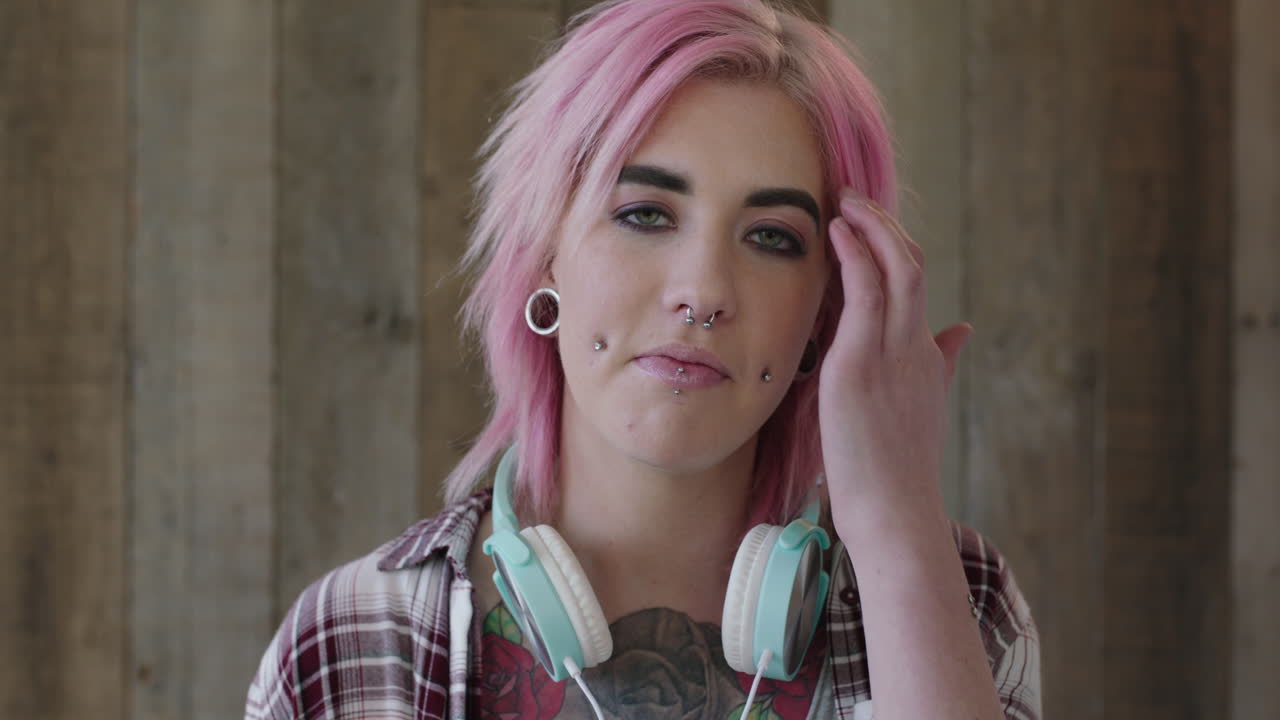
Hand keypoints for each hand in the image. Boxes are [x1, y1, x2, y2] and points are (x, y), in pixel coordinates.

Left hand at [818, 187, 971, 526]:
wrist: (894, 515)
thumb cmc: (895, 473)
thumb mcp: (920, 410)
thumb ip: (939, 366)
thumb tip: (962, 332)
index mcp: (925, 358)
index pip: (916, 286)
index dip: (893, 248)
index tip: (866, 224)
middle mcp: (914, 348)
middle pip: (911, 265)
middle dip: (884, 225)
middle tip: (853, 197)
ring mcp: (891, 353)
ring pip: (897, 269)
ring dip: (870, 227)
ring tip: (844, 201)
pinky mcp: (860, 364)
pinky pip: (865, 293)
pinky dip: (855, 256)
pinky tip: (838, 233)